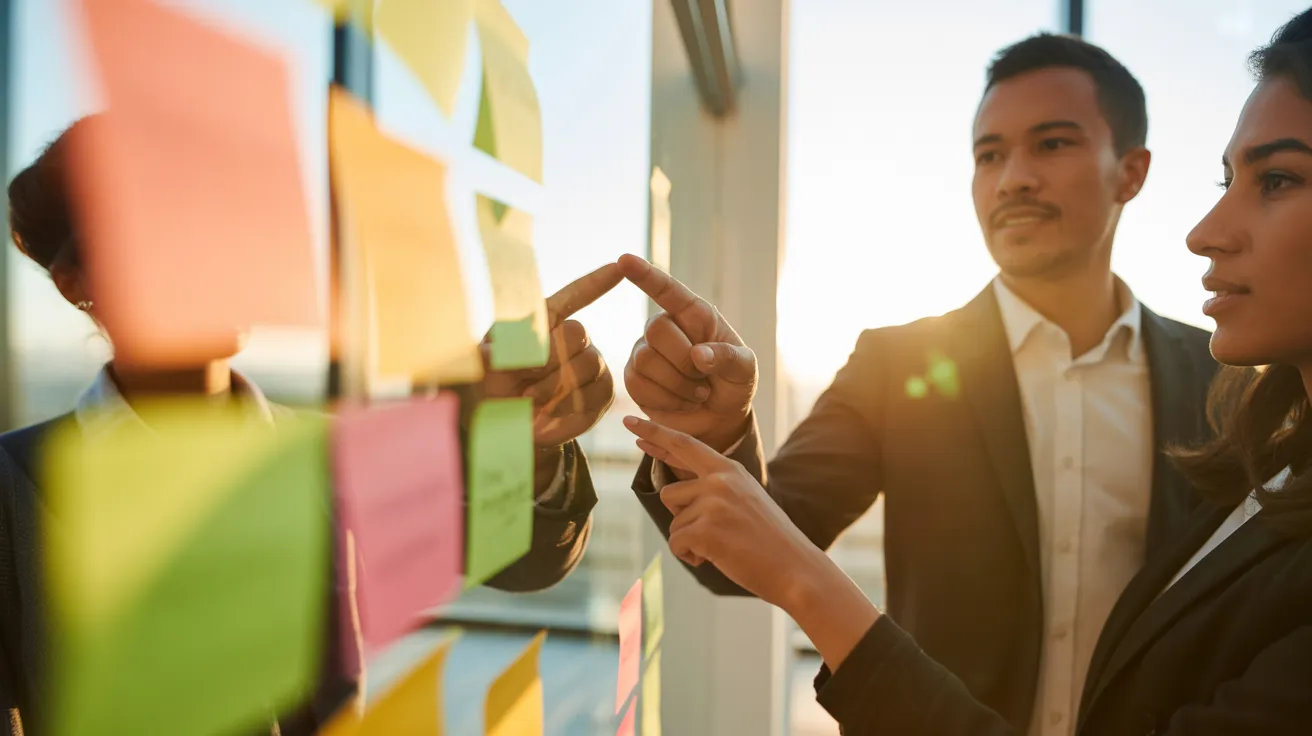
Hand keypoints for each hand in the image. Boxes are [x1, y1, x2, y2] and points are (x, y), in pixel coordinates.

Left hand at [481, 264, 620, 449]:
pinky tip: (548, 412)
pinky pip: (596, 391)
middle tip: (523, 383)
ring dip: (554, 387)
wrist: (510, 425)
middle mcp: (572, 338)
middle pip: (577, 332)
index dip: (596, 282)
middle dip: (549, 360)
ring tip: (530, 400)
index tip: (618, 266)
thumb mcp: (483, 365)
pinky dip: (569, 405)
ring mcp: (591, 364)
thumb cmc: (494, 387)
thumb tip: (499, 351)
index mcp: (545, 321)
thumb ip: (491, 353)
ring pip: (588, 363)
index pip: (574, 295)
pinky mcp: (601, 392)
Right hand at [617, 254, 755, 451]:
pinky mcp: (634, 377)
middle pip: (657, 329)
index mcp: (694, 314)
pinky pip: (638, 384)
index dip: (646, 275)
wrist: (718, 419)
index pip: (668, 290)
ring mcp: (645, 351)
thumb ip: (729, 358)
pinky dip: (666, 400)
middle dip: (684, 361)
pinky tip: (680, 401)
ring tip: (696, 392)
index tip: (625, 260)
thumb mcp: (745, 370)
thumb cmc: (733, 385)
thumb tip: (699, 355)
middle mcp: (666, 326)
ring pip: (646, 359)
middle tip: (705, 380)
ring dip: (678, 385)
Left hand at [621, 413, 822, 609]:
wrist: (796, 569)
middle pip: (669, 493)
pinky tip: (715, 558)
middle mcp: (719, 480)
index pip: (684, 445)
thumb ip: (714, 488)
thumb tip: (674, 493)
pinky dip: (690, 556)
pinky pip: (676, 543)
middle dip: (682, 517)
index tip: (631, 422)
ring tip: (722, 546)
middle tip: (711, 533)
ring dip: (690, 539)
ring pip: (674, 522)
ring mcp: (713, 503)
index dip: (655, 433)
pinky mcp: (706, 529)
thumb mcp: (745, 498)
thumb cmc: (769, 540)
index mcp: (729, 469)